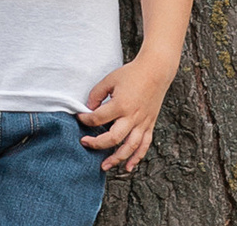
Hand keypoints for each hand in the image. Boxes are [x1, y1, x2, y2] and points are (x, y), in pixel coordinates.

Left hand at [80, 53, 174, 169]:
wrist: (156, 70)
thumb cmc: (132, 73)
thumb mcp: (110, 79)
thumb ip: (97, 94)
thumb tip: (89, 109)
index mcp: (121, 104)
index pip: (98, 118)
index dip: (86, 120)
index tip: (80, 118)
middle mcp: (132, 116)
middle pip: (113, 138)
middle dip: (97, 144)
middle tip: (85, 143)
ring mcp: (142, 122)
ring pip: (129, 147)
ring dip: (116, 159)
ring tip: (104, 166)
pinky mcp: (150, 125)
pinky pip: (144, 145)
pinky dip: (137, 158)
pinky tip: (128, 167)